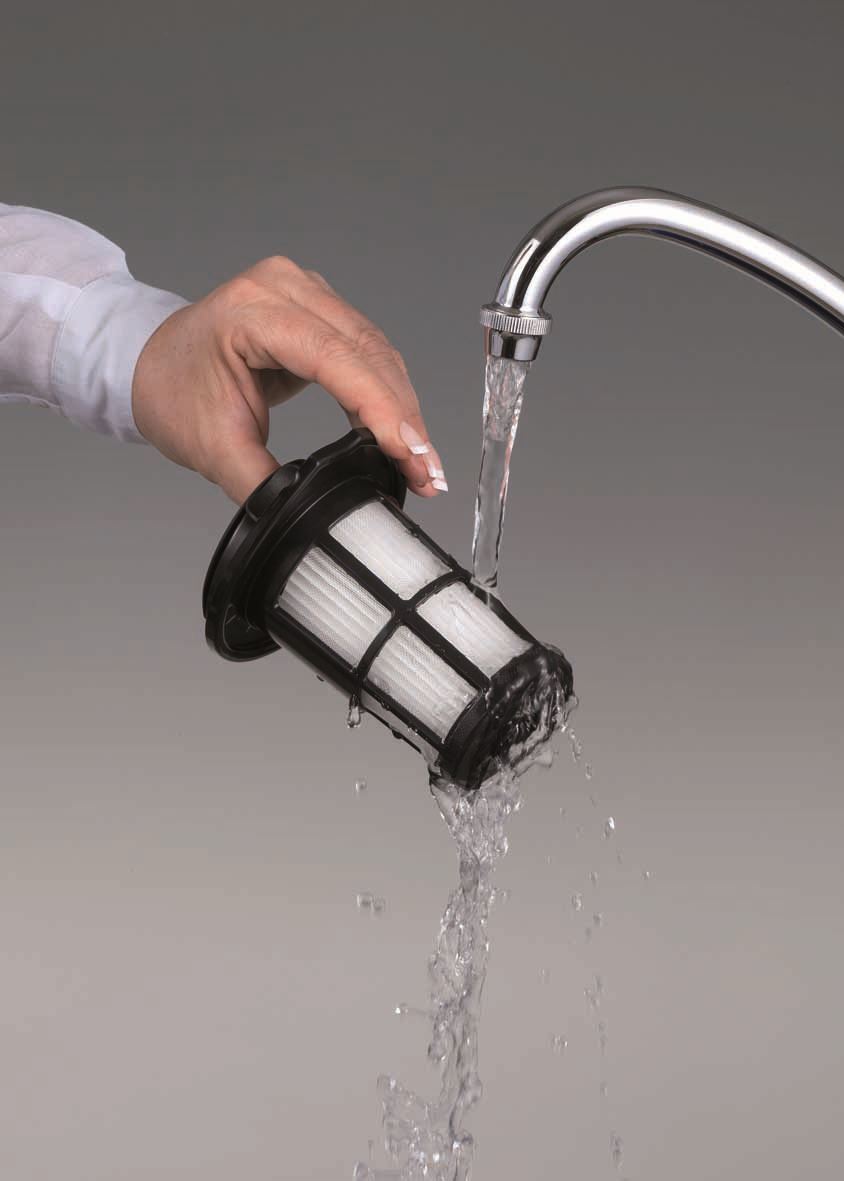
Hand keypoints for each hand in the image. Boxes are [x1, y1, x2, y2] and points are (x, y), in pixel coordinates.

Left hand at [131, 256, 446, 504]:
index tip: (411, 453)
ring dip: (403, 410)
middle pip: (368, 353)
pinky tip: (400, 435)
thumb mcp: (214, 449)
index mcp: (252, 310)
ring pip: (378, 352)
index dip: (381, 409)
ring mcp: (305, 292)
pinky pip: (367, 351)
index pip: (335, 358)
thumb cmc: (171, 391)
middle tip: (427, 473)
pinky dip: (387, 396)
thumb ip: (266, 484)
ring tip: (422, 462)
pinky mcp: (318, 309)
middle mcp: (285, 287)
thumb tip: (310, 511)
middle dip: (403, 418)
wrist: (149, 363)